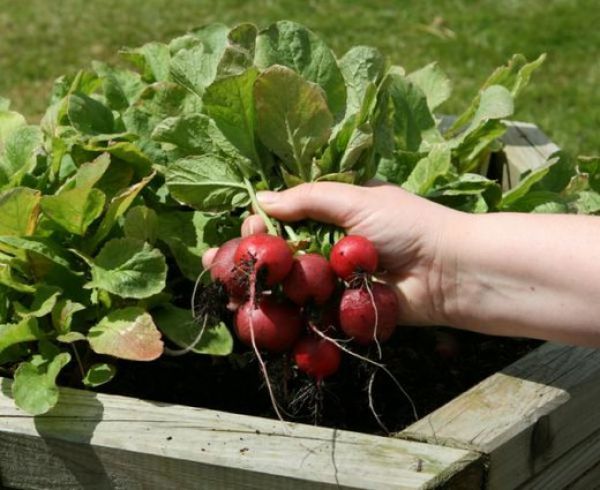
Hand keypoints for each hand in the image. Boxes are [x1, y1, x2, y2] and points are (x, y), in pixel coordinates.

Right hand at [203, 182, 462, 325]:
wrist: (450, 272)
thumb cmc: (407, 226)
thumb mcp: (357, 199)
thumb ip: (309, 200)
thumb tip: (260, 199)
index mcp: (332, 216)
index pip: (283, 220)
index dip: (260, 227)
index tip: (246, 231)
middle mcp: (328, 248)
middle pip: (279, 255)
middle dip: (249, 261)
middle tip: (215, 268)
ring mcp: (333, 281)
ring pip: (287, 286)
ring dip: (258, 291)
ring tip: (227, 296)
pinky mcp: (341, 310)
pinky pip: (308, 312)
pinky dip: (283, 316)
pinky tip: (254, 318)